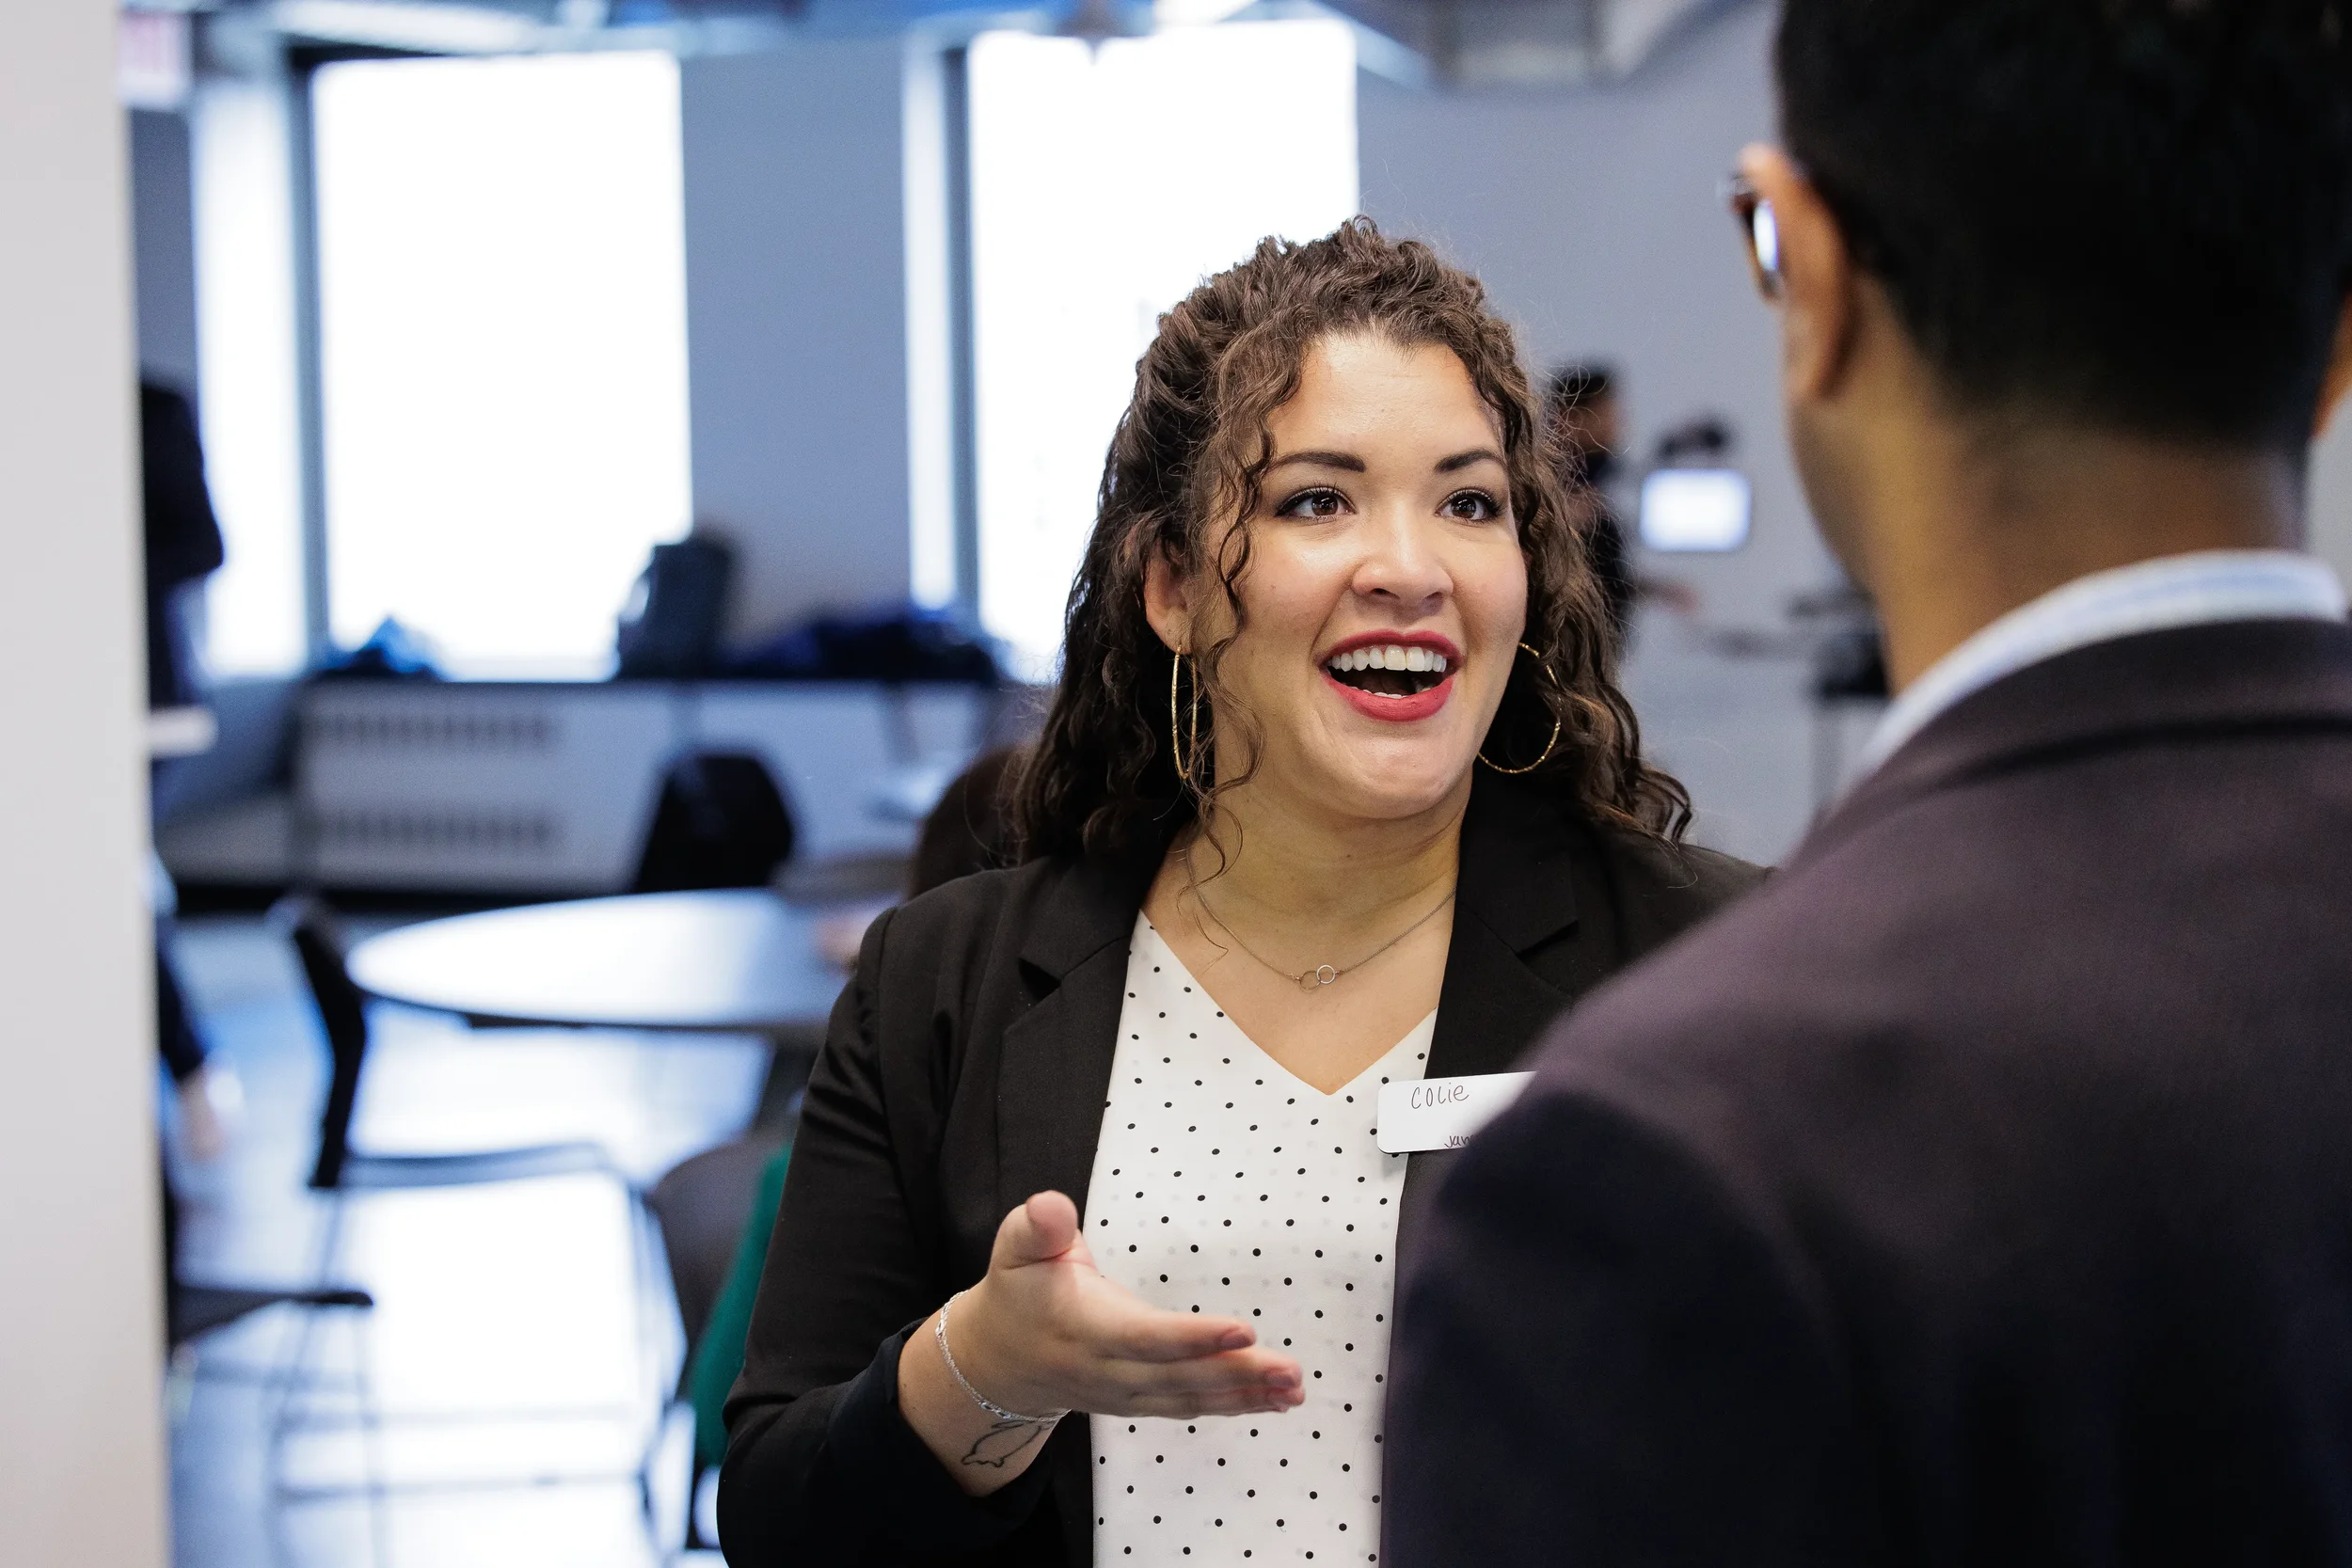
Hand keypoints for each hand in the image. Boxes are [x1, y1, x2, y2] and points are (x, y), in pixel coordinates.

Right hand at [961, 1191, 1302, 1417]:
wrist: (998, 1361)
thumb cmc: (1018, 1292)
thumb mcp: (1014, 1248)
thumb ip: (1037, 1227)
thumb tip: (1051, 1205)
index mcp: (1083, 1328)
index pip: (1144, 1337)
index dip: (1194, 1338)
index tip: (1243, 1330)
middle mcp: (1107, 1370)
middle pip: (1179, 1376)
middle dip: (1237, 1374)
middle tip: (1288, 1370)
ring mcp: (1125, 1393)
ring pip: (1190, 1398)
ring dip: (1245, 1395)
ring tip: (1293, 1388)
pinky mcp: (1140, 1401)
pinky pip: (1190, 1406)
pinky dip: (1233, 1404)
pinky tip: (1273, 1400)